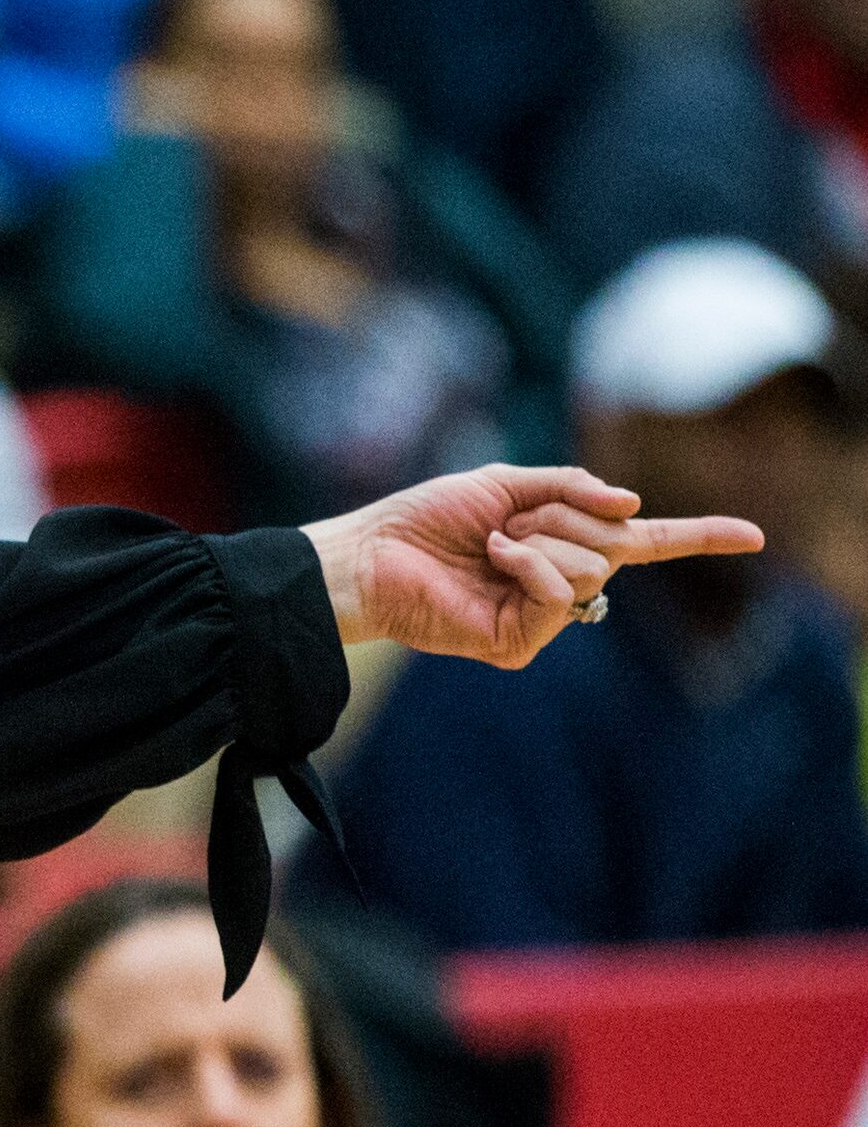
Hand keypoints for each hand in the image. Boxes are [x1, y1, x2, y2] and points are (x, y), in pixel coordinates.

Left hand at [304, 464, 766, 666]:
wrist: (372, 554)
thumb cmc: (426, 519)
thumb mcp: (506, 484)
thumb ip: (571, 488)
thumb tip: (634, 505)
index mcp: (562, 544)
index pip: (643, 542)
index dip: (699, 535)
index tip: (755, 536)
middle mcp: (560, 583)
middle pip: (615, 543)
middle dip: (563, 516)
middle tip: (506, 523)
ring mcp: (541, 618)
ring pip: (592, 568)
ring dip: (542, 540)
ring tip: (493, 545)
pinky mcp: (520, 643)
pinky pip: (562, 592)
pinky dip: (531, 564)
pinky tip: (495, 561)